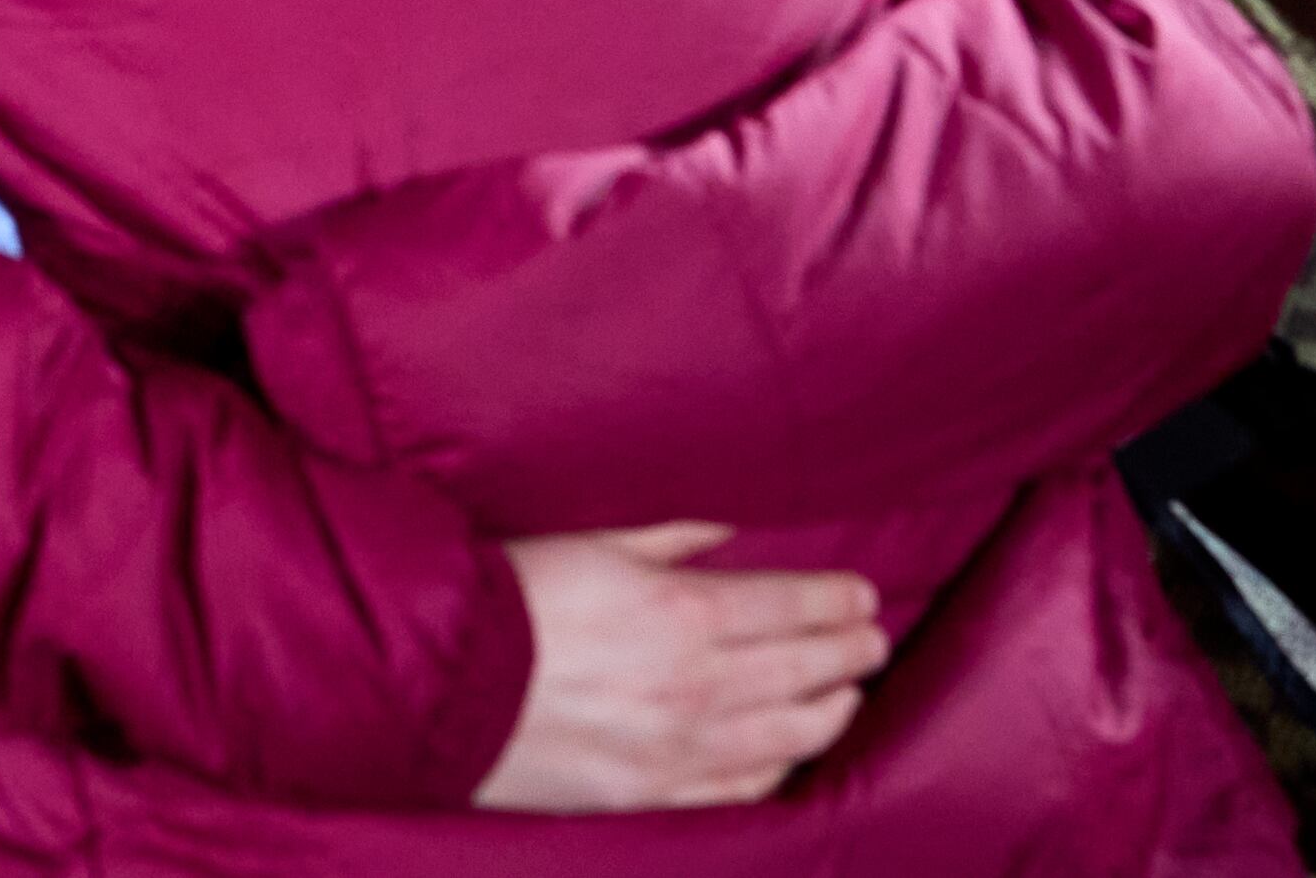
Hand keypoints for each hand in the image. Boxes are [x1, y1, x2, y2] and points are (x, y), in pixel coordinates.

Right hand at [476, 523, 886, 812]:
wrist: (443, 684)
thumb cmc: (511, 597)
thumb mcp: (591, 539)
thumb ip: (671, 532)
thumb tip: (732, 521)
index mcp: (687, 613)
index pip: (795, 606)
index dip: (838, 601)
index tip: (862, 596)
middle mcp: (699, 686)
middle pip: (806, 670)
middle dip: (850, 651)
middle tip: (872, 639)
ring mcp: (681, 749)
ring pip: (789, 736)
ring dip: (830, 711)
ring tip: (847, 694)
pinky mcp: (653, 793)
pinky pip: (740, 790)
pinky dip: (778, 768)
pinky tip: (789, 753)